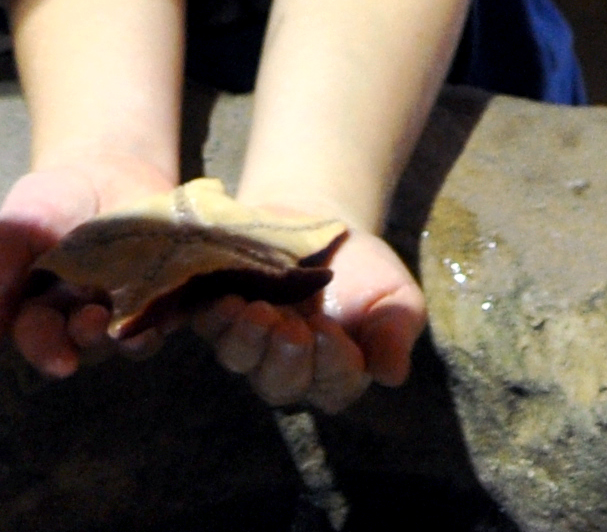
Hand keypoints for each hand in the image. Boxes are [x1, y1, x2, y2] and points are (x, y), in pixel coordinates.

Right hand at [0, 160, 173, 378]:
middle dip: (89, 338)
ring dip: (134, 337)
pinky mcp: (168, 292)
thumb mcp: (15, 232)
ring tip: (135, 324)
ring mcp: (129, 309)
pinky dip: (173, 313)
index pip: (40, 339)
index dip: (47, 351)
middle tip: (94, 321)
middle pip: (87, 345)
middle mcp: (85, 320)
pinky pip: (174, 314)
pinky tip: (173, 302)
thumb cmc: (50, 200)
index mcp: (43, 311)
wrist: (106, 164)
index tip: (60, 359)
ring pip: (133, 339)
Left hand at [198, 228, 421, 414]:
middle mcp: (287, 366)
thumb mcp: (395, 297)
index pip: (333, 386)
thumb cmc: (364, 269)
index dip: (331, 364)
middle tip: (292, 329)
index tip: (331, 329)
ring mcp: (250, 342)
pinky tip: (227, 300)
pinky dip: (215, 319)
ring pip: (240, 360)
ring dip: (247, 342)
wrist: (319, 220)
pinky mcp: (219, 313)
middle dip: (284, 360)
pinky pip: (210, 327)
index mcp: (335, 372)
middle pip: (280, 384)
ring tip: (260, 313)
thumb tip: (391, 376)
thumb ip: (395, 334)